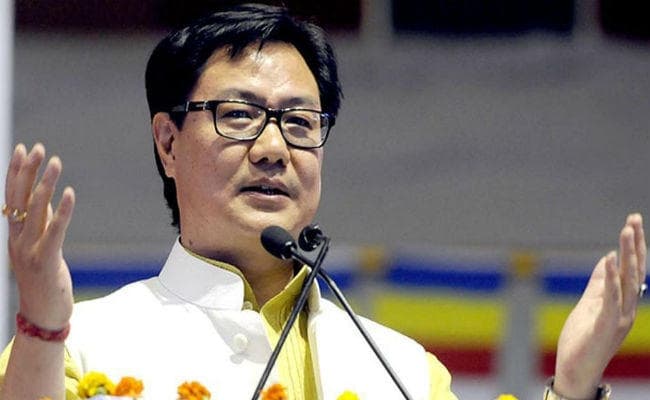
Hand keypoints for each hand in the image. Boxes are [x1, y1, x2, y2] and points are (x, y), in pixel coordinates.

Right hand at [4, 143, 75, 329]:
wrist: (41, 316)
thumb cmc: (43, 281)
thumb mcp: (39, 246)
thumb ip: (41, 223)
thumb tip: (46, 197)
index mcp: (14, 235)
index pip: (10, 197)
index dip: (16, 172)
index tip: (22, 149)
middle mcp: (17, 239)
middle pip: (18, 198)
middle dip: (27, 171)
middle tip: (37, 147)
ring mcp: (28, 250)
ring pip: (34, 210)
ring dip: (45, 183)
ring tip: (55, 161)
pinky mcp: (45, 261)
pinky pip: (54, 230)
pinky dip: (61, 210)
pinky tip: (69, 192)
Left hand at [554, 213, 645, 397]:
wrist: (575, 369)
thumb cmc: (583, 338)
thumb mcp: (590, 303)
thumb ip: (599, 282)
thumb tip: (607, 258)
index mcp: (623, 302)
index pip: (632, 269)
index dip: (634, 246)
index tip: (632, 222)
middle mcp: (627, 308)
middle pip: (635, 271)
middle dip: (635, 244)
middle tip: (633, 219)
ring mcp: (619, 317)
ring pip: (628, 281)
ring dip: (628, 255)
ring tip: (626, 231)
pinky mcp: (606, 325)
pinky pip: (612, 298)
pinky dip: (612, 278)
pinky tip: (610, 259)